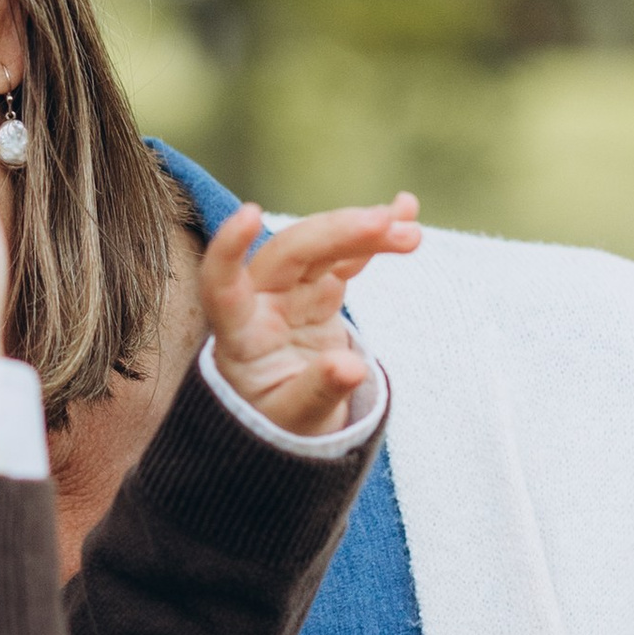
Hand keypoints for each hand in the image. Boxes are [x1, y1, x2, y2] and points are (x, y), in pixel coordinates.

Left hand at [199, 195, 418, 436]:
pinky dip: (375, 236)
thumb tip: (350, 369)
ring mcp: (291, 290)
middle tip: (386, 226)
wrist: (291, 420)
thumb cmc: (281, 423)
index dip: (229, 248)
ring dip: (365, 231)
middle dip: (337, 233)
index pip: (222, 285)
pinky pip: (346, 253)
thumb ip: (318, 393)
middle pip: (291, 253)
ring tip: (411, 233)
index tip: (249, 213)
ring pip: (323, 245)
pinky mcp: (319, 288)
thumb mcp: (297, 421)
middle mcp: (260, 301)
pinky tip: (406, 211)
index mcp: (240, 335)